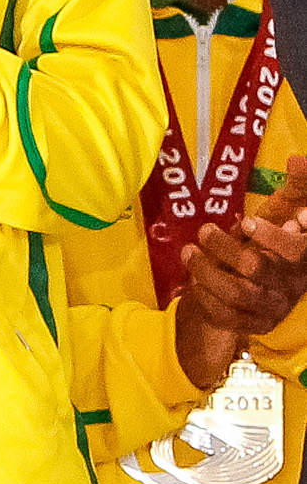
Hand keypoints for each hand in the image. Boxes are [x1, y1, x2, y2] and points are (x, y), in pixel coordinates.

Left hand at [179, 174, 306, 339]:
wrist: (269, 284)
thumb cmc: (278, 236)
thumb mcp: (289, 209)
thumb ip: (299, 184)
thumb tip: (295, 158)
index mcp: (304, 257)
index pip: (297, 251)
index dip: (271, 236)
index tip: (246, 222)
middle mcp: (293, 285)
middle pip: (257, 268)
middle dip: (224, 248)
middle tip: (204, 230)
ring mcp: (274, 307)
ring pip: (236, 293)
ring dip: (206, 271)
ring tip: (188, 252)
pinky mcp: (256, 324)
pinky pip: (226, 316)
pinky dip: (206, 298)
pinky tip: (194, 281)